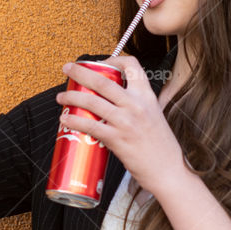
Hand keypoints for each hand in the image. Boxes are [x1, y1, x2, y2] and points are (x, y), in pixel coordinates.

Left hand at [55, 56, 184, 197]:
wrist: (168, 170)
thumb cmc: (161, 147)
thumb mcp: (155, 116)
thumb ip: (138, 106)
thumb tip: (117, 102)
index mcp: (147, 96)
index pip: (132, 66)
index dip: (114, 59)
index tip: (101, 63)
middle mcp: (136, 105)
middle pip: (103, 80)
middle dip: (81, 71)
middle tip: (68, 69)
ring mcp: (126, 121)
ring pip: (92, 101)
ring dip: (71, 96)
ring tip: (62, 97)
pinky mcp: (117, 139)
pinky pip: (90, 125)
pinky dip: (74, 120)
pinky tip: (65, 119)